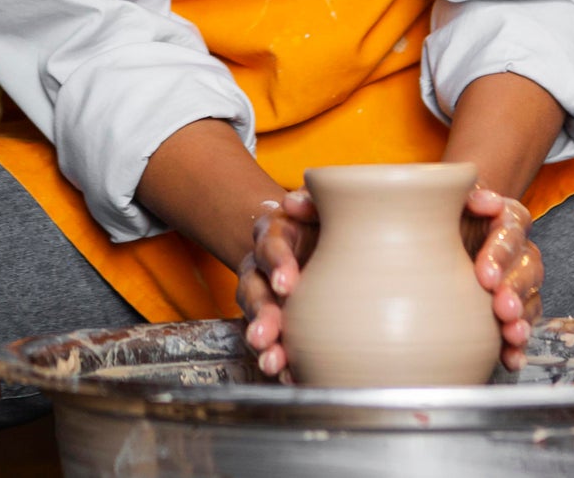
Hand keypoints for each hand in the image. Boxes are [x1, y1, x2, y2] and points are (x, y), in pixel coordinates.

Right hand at [237, 188, 317, 380]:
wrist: (311, 239)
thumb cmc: (318, 220)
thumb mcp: (319, 203)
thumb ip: (311, 199)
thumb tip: (294, 203)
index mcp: (274, 232)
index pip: (271, 246)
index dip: (276, 264)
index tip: (286, 285)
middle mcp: (261, 265)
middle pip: (254, 289)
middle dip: (261, 314)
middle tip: (266, 335)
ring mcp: (265, 295)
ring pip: (256, 318)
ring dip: (263, 342)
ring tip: (272, 362)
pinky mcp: (276, 319)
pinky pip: (271, 341)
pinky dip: (280, 361)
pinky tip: (291, 376)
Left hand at [461, 185, 542, 370]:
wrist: (441, 232)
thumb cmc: (444, 213)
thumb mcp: (449, 197)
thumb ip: (467, 194)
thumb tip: (488, 201)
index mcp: (506, 218)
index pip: (511, 231)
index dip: (501, 254)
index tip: (483, 276)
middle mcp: (519, 249)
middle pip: (526, 268)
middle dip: (515, 290)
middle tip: (501, 308)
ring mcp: (518, 280)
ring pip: (531, 299)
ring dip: (523, 319)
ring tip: (511, 333)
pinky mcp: (513, 308)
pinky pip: (522, 326)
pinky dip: (517, 346)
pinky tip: (511, 358)